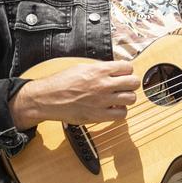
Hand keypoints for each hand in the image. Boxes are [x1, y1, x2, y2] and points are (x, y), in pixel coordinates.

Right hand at [10, 60, 140, 128]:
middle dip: (130, 84)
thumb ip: (100, 69)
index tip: (123, 74)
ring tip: (119, 98)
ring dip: (127, 98)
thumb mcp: (81, 67)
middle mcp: (103, 84)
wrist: (48, 98)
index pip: (127, 67)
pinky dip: (120, 112)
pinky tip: (113, 108)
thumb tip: (114, 70)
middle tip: (124, 86)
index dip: (127, 71)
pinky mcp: (99, 116)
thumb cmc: (61, 82)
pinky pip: (122, 115)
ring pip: (131, 99)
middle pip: (133, 82)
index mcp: (98, 70)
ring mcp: (102, 101)